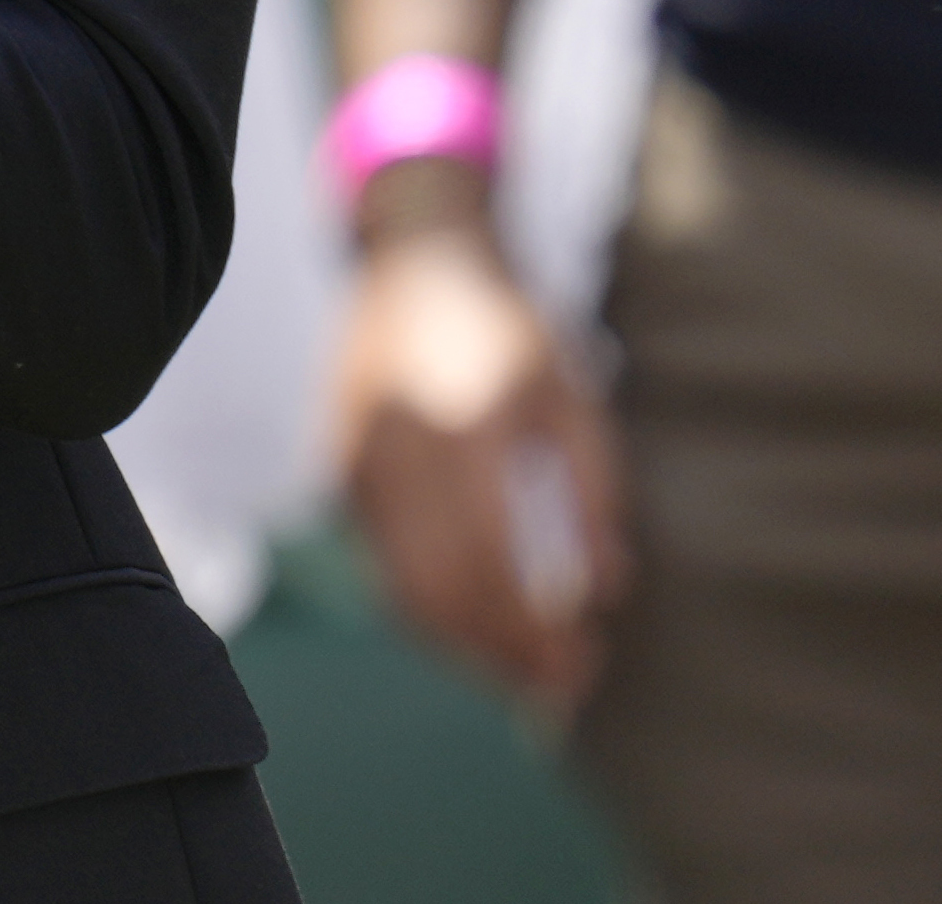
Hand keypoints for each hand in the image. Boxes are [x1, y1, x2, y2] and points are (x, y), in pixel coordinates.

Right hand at [330, 202, 628, 712]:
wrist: (417, 257)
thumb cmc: (508, 324)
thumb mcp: (572, 396)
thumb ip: (593, 492)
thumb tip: (605, 588)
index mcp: (459, 432)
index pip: (489, 571)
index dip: (534, 633)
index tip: (584, 662)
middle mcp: (394, 455)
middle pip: (437, 595)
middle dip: (499, 654)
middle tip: (558, 684)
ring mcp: (355, 463)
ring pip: (398, 587)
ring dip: (461, 640)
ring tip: (520, 665)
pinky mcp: (337, 468)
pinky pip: (380, 558)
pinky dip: (427, 601)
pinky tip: (476, 611)